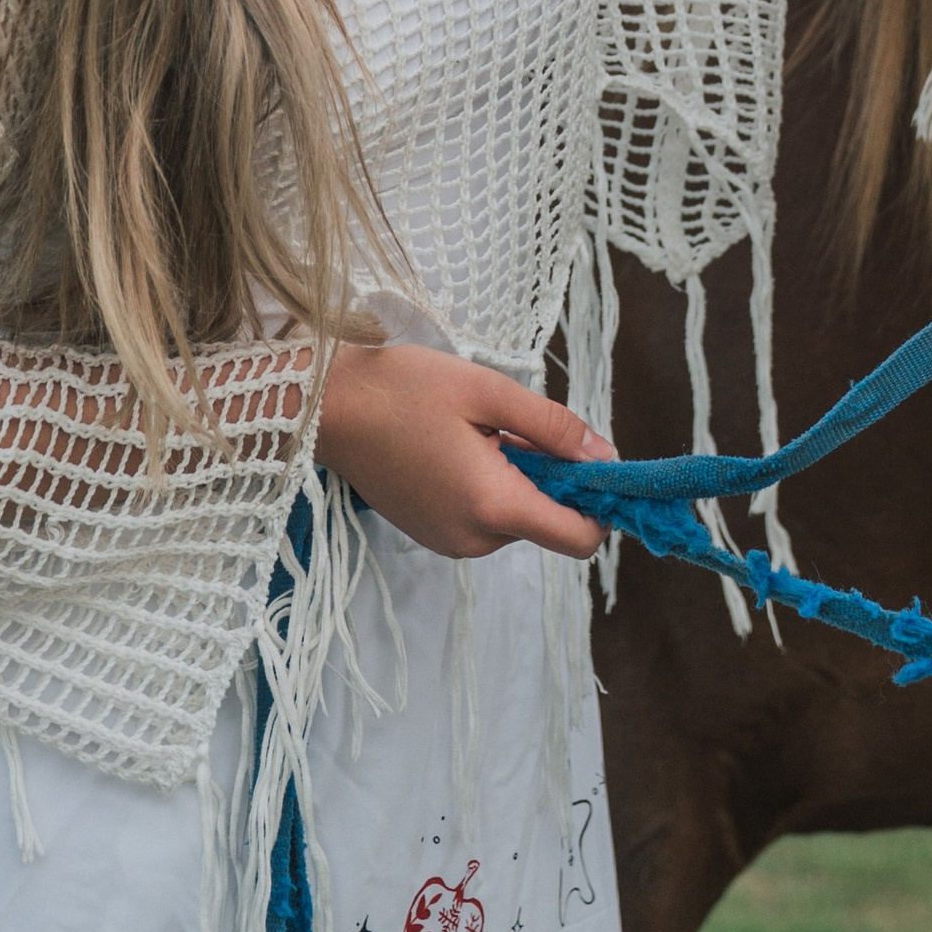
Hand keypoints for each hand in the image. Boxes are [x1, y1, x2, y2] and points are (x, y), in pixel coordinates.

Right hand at [311, 340, 615, 562]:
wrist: (326, 409)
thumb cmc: (404, 389)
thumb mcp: (489, 391)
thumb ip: (553, 427)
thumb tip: (605, 457)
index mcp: (493, 506)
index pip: (579, 539)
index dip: (601, 504)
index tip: (595, 460)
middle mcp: (474, 540)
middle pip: (548, 523)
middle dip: (550, 477)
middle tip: (513, 425)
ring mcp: (450, 543)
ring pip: (518, 517)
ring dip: (518, 478)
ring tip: (478, 431)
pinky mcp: (433, 536)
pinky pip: (487, 517)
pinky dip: (491, 486)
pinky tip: (458, 446)